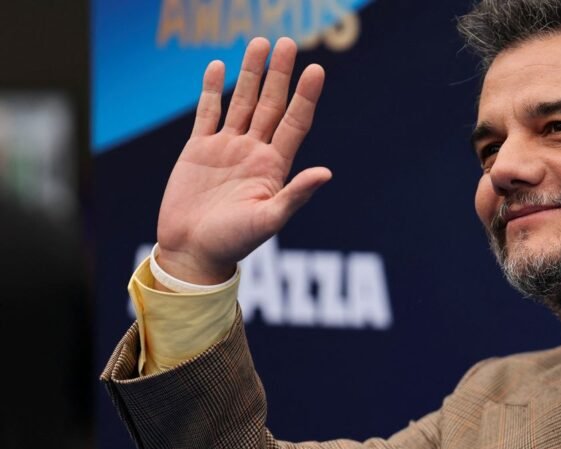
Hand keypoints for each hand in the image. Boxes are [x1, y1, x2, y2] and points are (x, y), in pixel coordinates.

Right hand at [156, 37, 330, 284]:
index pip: (295, 122)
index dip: (305, 96)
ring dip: (251, 74)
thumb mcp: (269, 220)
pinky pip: (208, 113)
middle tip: (289, 42)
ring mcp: (227, 148)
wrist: (193, 252)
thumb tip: (326, 173)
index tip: (316, 70)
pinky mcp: (199, 150)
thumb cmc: (234, 242)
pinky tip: (217, 67)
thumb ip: (296, 195)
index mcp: (274, 166)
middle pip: (271, 104)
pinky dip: (212, 90)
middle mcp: (254, 152)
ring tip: (259, 44)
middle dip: (280, 74)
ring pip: (242, 102)